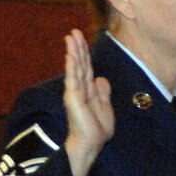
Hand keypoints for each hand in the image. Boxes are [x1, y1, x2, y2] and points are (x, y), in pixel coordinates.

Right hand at [60, 29, 113, 175]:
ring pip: (75, 68)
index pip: (86, 67)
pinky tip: (70, 56)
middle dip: (77, 47)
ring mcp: (75, 92)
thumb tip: (101, 78)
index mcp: (88, 90)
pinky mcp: (73, 98)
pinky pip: (73, 79)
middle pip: (79, 63)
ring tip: (70, 37)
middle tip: (73, 31)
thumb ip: (102, 92)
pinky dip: (72, 67)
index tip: (80, 38)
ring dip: (73, 52)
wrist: (91, 144)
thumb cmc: (96, 129)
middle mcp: (80, 88)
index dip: (84, 52)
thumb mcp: (105, 107)